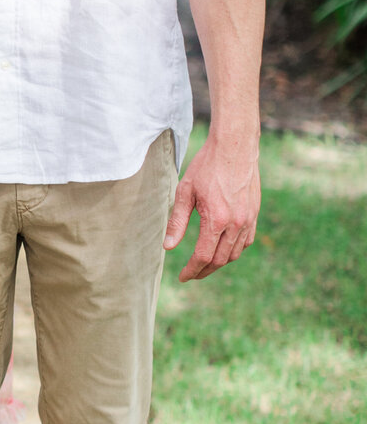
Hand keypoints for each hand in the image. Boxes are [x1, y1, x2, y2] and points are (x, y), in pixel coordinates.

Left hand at [163, 134, 259, 281]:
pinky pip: (246, 241)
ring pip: (234, 253)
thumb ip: (177, 221)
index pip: (203, 256)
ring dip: (218, 263)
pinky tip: (222, 250)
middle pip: (220, 260)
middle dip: (204, 271)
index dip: (192, 270)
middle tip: (191, 274)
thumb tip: (168, 247)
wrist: (235, 146)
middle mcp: (236, 223)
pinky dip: (233, 251)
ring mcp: (248, 219)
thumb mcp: (185, 192)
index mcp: (217, 220)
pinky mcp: (254, 213)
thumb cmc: (206, 166)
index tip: (182, 277)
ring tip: (204, 264)